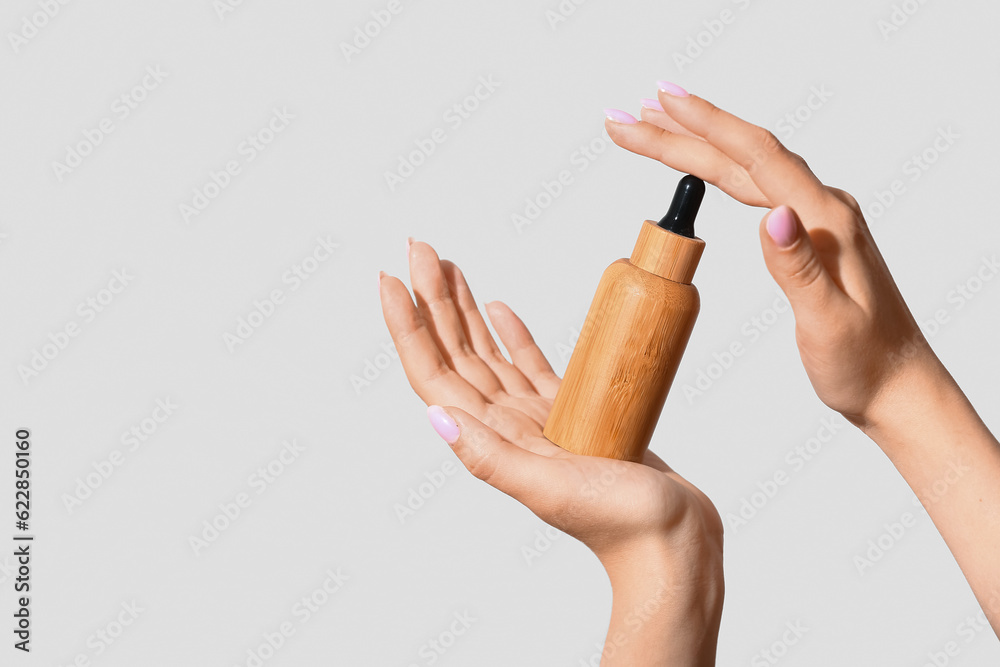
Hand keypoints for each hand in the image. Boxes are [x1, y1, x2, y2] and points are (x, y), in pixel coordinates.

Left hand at [378, 240, 722, 664]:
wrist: (672, 543)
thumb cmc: (618, 523)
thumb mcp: (547, 487)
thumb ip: (491, 455)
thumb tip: (435, 416)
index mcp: (492, 439)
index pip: (435, 372)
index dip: (409, 326)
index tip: (392, 277)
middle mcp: (506, 426)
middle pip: (456, 352)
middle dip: (432, 300)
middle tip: (419, 247)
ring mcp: (536, 420)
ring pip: (488, 354)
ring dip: (462, 311)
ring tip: (447, 268)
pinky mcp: (572, 415)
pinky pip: (530, 367)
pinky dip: (512, 336)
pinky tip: (498, 309)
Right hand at [605, 87, 939, 427]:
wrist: (896, 383)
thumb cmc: (865, 361)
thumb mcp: (829, 322)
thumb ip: (799, 268)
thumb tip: (771, 215)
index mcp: (825, 220)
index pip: (757, 157)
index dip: (706, 126)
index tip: (663, 102)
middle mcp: (821, 208)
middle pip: (740, 155)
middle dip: (679, 133)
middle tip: (628, 116)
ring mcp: (813, 218)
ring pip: (742, 168)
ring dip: (693, 145)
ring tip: (649, 127)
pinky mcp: (805, 233)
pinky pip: (752, 187)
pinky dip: (717, 169)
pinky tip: (701, 162)